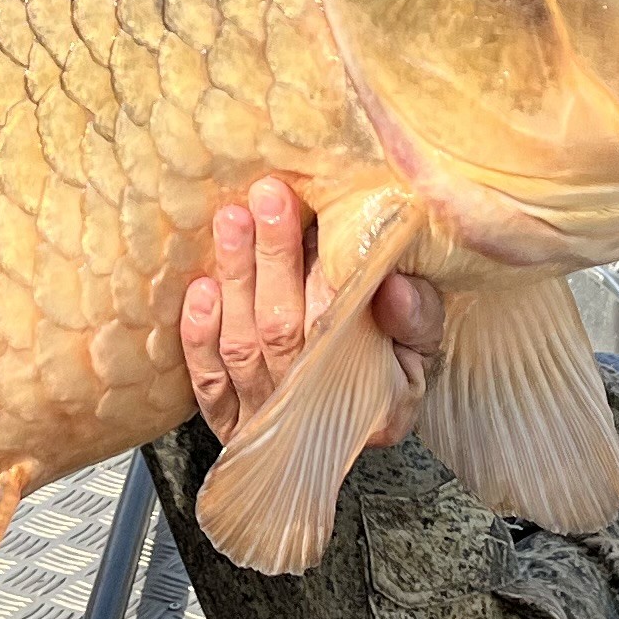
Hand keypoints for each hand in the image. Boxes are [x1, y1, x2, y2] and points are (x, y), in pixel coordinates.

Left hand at [179, 177, 440, 445]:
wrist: (348, 423)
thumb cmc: (386, 375)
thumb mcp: (420, 350)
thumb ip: (417, 319)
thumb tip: (394, 285)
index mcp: (374, 398)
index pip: (341, 329)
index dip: (326, 276)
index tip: (319, 219)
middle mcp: (312, 411)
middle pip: (283, 331)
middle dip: (273, 257)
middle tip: (268, 196)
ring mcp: (265, 419)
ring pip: (241, 347)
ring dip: (235, 280)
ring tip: (233, 220)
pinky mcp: (228, 422)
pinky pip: (208, 382)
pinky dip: (199, 336)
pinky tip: (201, 287)